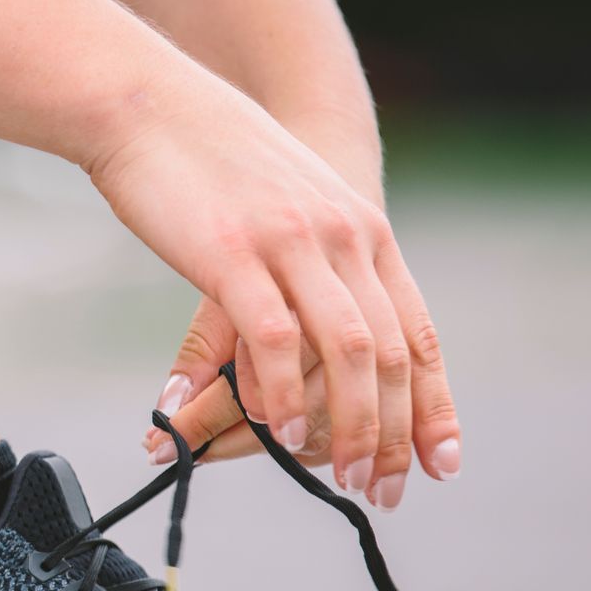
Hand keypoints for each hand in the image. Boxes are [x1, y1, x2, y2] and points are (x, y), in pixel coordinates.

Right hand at [87, 70, 462, 508]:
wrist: (150, 103)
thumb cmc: (208, 161)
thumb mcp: (285, 206)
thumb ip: (308, 263)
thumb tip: (301, 334)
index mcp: (362, 231)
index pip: (416, 332)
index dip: (433, 403)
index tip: (441, 462)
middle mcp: (344, 238)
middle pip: (390, 353)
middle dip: (394, 431)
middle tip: (382, 487)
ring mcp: (293, 245)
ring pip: (346, 352)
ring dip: (349, 424)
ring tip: (340, 473)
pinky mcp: (235, 255)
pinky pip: (276, 339)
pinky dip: (281, 394)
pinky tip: (276, 432)